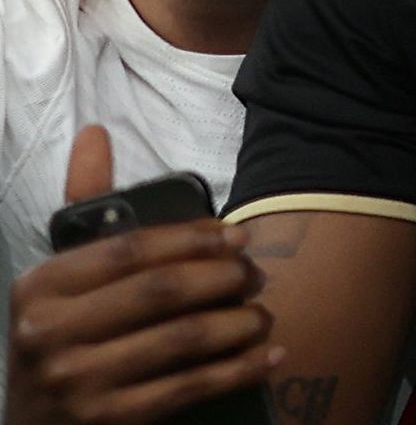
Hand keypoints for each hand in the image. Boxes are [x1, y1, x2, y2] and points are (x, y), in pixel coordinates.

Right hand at [7, 127, 278, 424]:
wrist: (32, 424)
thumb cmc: (61, 335)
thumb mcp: (61, 277)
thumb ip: (88, 208)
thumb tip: (96, 133)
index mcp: (41, 286)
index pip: (131, 249)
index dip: (194, 238)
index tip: (238, 237)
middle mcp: (50, 333)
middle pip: (162, 291)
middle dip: (223, 278)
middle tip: (256, 275)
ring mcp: (77, 381)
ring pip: (183, 339)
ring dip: (239, 323)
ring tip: (263, 313)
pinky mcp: (108, 421)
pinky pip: (189, 388)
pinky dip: (239, 369)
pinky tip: (269, 356)